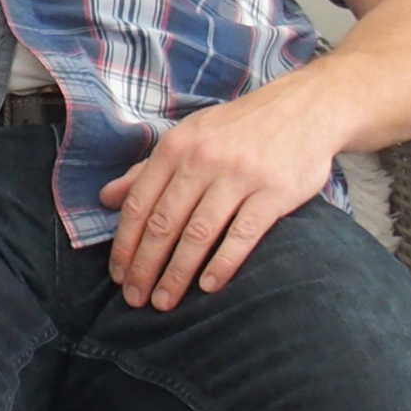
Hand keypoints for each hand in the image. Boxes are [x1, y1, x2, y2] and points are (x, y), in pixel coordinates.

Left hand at [99, 74, 342, 312]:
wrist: (304, 108)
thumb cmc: (238, 129)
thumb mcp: (188, 137)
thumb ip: (147, 169)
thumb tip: (106, 197)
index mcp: (176, 147)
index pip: (140, 204)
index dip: (125, 245)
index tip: (118, 276)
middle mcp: (203, 160)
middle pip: (164, 223)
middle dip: (145, 267)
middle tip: (136, 300)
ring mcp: (239, 176)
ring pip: (198, 233)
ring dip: (177, 273)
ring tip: (165, 302)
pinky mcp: (273, 192)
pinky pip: (242, 234)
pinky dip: (222, 263)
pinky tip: (208, 286)